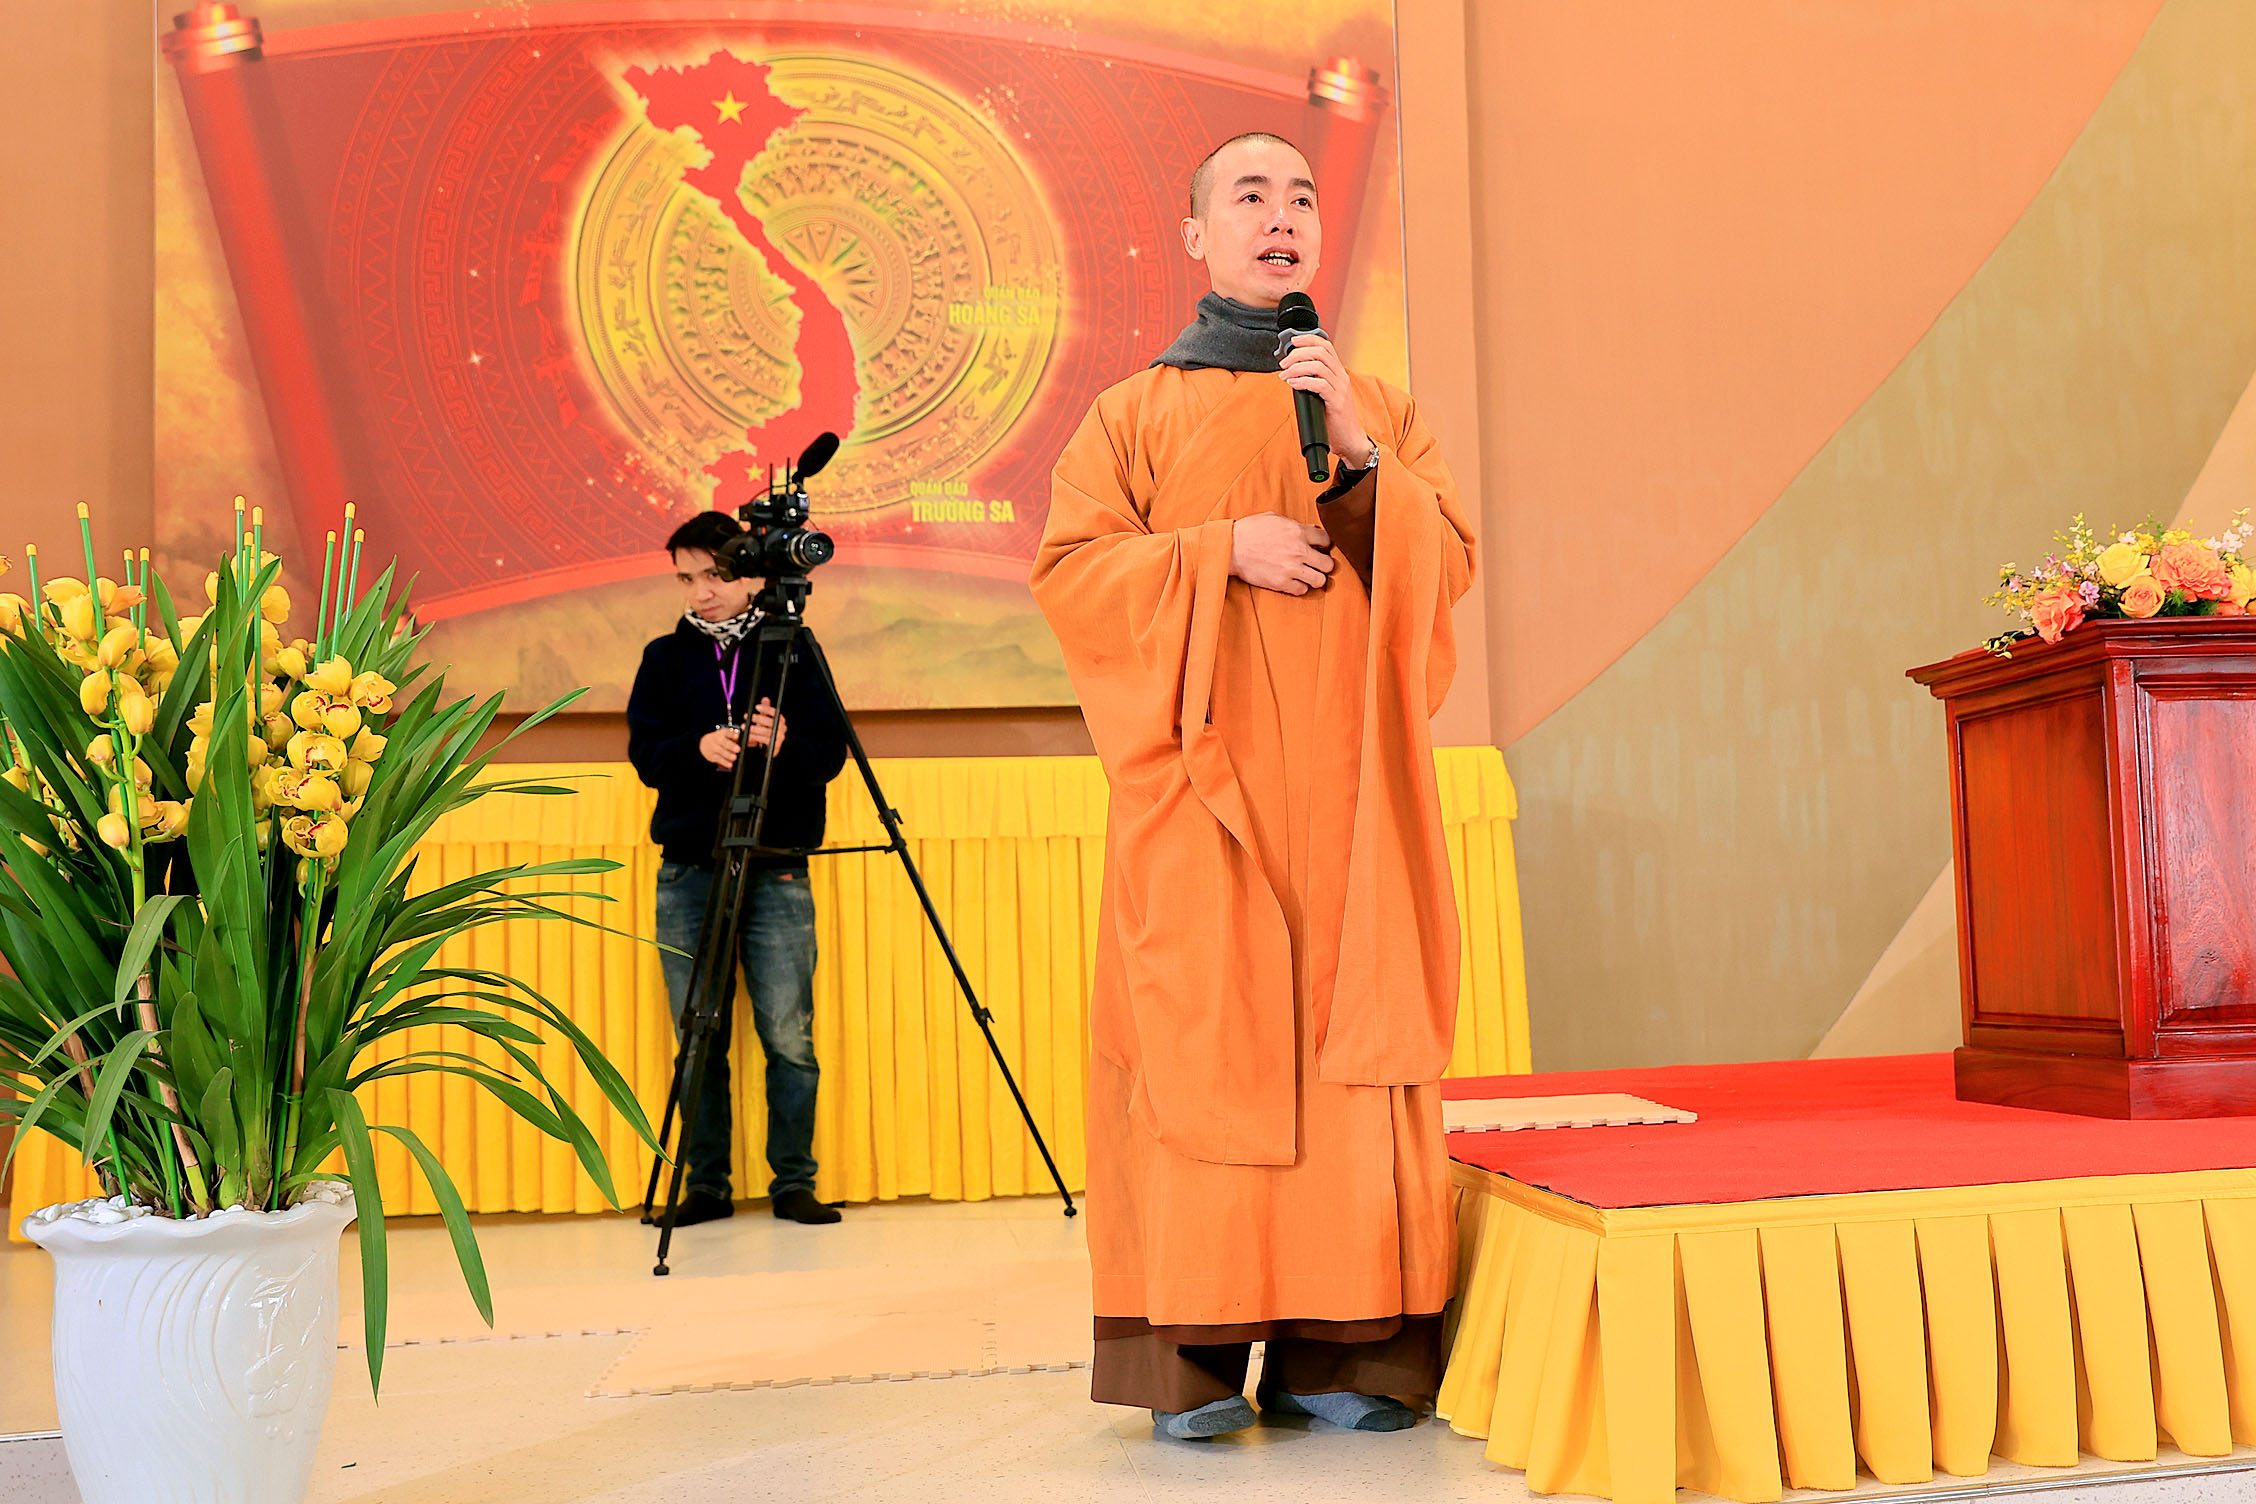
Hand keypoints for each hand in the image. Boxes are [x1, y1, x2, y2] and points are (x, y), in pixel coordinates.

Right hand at [698, 727, 740, 769]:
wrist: (704, 743)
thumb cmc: (719, 739)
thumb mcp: (725, 735)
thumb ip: (734, 736)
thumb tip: (742, 736)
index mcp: (722, 733)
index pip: (727, 732)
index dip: (732, 734)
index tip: (737, 736)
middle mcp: (717, 739)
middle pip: (724, 742)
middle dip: (731, 746)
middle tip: (738, 749)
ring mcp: (713, 748)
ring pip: (721, 751)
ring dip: (728, 755)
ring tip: (734, 757)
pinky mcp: (711, 756)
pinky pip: (718, 759)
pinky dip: (725, 762)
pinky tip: (730, 764)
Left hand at [745, 698, 786, 754]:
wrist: (770, 747)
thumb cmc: (767, 731)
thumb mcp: (765, 719)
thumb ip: (765, 710)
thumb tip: (765, 699)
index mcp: (781, 720)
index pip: (775, 712)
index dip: (766, 709)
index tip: (756, 707)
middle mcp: (782, 728)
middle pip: (771, 721)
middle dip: (758, 718)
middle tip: (747, 717)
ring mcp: (780, 737)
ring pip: (767, 731)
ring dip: (754, 729)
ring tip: (744, 727)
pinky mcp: (775, 745)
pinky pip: (765, 740)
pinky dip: (755, 737)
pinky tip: (748, 735)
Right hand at [1231, 513, 1334, 595]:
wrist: (1231, 547)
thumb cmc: (1249, 531)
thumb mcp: (1274, 518)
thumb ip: (1295, 524)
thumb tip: (1309, 529)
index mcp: (1298, 532)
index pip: (1326, 539)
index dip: (1324, 544)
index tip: (1320, 548)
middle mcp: (1299, 551)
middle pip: (1329, 564)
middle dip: (1324, 564)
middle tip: (1317, 564)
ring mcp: (1291, 568)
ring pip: (1320, 580)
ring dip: (1315, 578)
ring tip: (1308, 575)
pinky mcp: (1281, 583)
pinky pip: (1302, 590)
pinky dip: (1300, 587)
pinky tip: (1294, 581)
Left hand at [1280, 332, 1374, 468]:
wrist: (1350, 440)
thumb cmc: (1334, 420)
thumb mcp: (1324, 395)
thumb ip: (1313, 382)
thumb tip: (1292, 374)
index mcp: (1338, 373)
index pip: (1326, 346)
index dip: (1309, 340)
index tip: (1292, 342)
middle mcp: (1341, 377)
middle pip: (1321, 352)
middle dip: (1298, 354)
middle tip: (1283, 364)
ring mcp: (1341, 389)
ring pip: (1319, 366)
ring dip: (1297, 368)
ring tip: (1284, 376)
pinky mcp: (1337, 402)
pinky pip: (1320, 385)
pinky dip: (1303, 381)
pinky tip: (1293, 384)